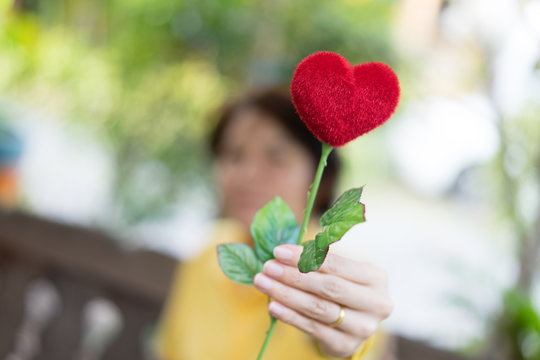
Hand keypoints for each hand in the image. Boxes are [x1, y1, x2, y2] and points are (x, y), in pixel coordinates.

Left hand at [253, 244, 392, 357]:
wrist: (355, 322)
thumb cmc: (344, 285)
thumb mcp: (341, 270)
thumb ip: (319, 258)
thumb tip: (283, 252)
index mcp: (375, 277)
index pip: (335, 264)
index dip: (305, 257)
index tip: (278, 251)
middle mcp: (376, 303)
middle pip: (327, 287)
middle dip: (293, 276)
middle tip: (268, 267)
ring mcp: (362, 327)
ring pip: (318, 308)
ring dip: (286, 294)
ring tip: (264, 283)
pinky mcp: (346, 345)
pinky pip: (313, 328)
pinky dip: (290, 316)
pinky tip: (273, 305)